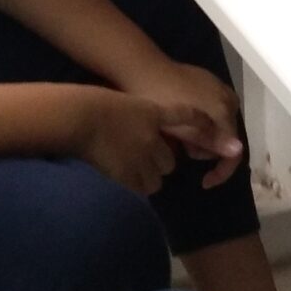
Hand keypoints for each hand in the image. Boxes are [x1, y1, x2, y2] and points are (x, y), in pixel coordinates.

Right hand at [74, 89, 211, 195]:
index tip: (210, 130)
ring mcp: (142, 156)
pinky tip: (127, 179)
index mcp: (153, 114)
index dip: (199, 124)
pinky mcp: (128, 173)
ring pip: (157, 178)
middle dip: (161, 163)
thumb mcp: (125, 102)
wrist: (80, 116)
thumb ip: (139, 115)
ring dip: (150, 177)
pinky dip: (137, 186)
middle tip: (146, 161)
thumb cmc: (95, 103)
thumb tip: (144, 129)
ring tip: (135, 173)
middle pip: (170, 160)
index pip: (185, 117)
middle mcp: (153, 137)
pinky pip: (142, 188)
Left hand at [115, 60, 244, 187]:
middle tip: (183, 149)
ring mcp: (218, 87)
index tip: (204, 182)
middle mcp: (228, 98)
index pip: (234, 150)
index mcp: (225, 109)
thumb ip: (211, 141)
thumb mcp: (184, 128)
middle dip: (207, 149)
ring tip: (178, 136)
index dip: (222, 171)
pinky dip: (199, 122)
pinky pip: (211, 110)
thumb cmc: (161, 100)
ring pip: (218, 125)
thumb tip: (237, 151)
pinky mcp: (206, 81)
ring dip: (202, 136)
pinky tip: (180, 122)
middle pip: (226, 138)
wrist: (142, 68)